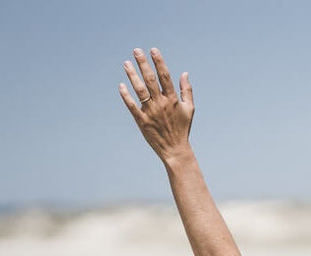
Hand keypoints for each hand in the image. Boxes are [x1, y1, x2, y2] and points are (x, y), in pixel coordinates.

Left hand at [119, 47, 194, 165]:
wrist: (175, 149)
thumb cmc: (182, 128)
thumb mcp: (189, 109)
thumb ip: (186, 90)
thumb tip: (184, 73)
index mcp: (173, 100)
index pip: (165, 76)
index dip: (159, 62)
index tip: (153, 50)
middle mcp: (161, 104)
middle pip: (150, 79)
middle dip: (143, 63)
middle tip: (136, 50)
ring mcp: (150, 112)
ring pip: (139, 90)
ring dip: (132, 75)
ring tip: (126, 63)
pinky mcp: (142, 121)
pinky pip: (131, 106)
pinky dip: (126, 96)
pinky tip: (121, 85)